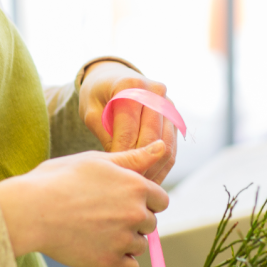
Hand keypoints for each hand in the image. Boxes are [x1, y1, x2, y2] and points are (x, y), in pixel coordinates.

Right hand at [0, 141, 169, 266]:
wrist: (29, 211)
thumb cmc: (57, 180)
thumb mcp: (96, 160)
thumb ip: (132, 158)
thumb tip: (162, 148)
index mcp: (136, 186)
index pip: (161, 200)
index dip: (144, 201)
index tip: (122, 202)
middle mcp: (136, 213)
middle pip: (150, 224)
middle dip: (133, 222)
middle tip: (102, 217)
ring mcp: (124, 239)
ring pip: (139, 246)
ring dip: (125, 243)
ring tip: (96, 233)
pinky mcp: (109, 262)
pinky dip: (119, 263)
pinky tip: (100, 251)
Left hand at [79, 61, 177, 183]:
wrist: (115, 79)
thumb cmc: (99, 97)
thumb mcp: (91, 112)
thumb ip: (104, 134)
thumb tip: (120, 163)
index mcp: (131, 86)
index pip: (129, 129)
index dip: (121, 155)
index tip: (113, 175)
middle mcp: (154, 92)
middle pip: (151, 139)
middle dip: (139, 165)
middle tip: (125, 186)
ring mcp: (168, 104)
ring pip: (167, 146)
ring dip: (154, 170)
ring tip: (138, 188)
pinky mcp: (175, 118)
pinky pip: (173, 148)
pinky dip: (162, 167)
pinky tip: (150, 182)